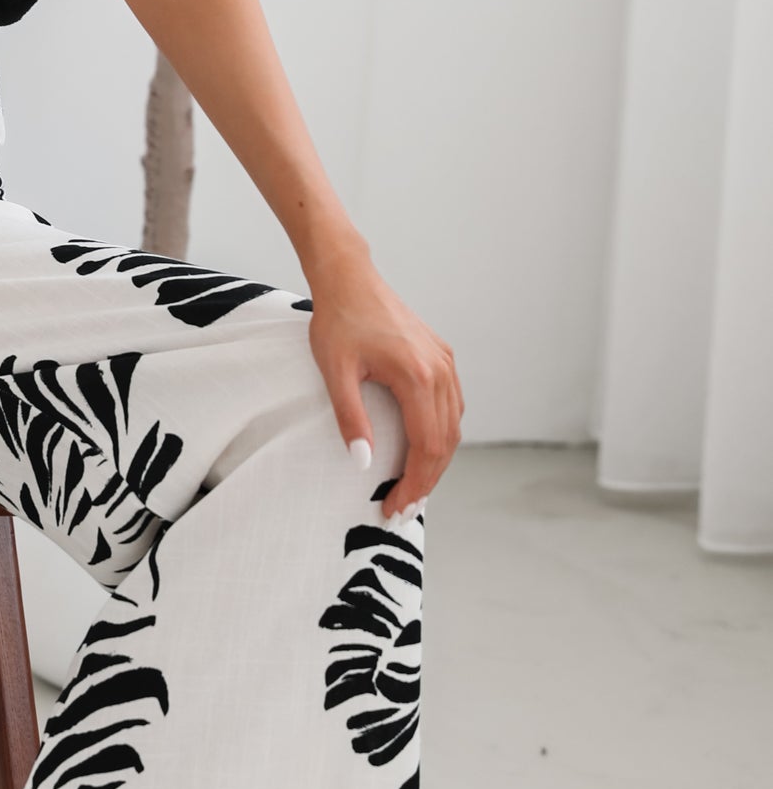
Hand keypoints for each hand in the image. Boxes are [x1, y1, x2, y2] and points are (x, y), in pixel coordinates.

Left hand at [303, 241, 462, 521]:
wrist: (350, 278)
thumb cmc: (337, 321)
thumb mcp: (335, 372)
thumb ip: (350, 419)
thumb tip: (363, 463)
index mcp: (417, 376)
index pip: (426, 447)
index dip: (414, 483)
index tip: (395, 508)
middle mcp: (441, 371)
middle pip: (446, 442)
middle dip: (427, 480)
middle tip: (403, 509)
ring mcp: (446, 363)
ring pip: (453, 426)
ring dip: (437, 461)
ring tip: (414, 488)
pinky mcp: (442, 357)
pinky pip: (452, 406)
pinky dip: (442, 434)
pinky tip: (424, 450)